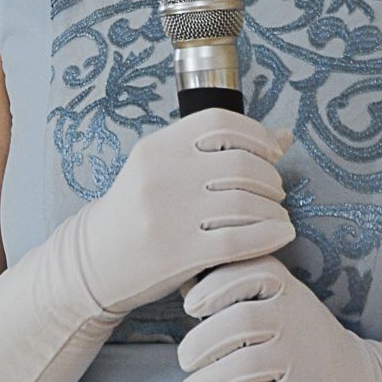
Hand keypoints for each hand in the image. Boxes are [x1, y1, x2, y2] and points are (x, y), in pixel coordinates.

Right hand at [74, 108, 294, 314]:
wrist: (96, 259)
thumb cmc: (137, 210)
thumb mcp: (163, 169)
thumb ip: (217, 151)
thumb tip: (285, 136)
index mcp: (157, 146)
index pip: (220, 122)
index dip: (257, 134)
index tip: (272, 152)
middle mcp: (162, 174)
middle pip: (241, 164)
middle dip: (271, 178)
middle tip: (275, 191)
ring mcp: (169, 214)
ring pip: (245, 203)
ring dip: (274, 209)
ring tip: (276, 216)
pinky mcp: (178, 253)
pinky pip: (239, 240)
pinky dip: (270, 235)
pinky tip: (279, 235)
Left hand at [175, 255, 379, 381]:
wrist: (352, 374)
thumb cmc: (291, 328)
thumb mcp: (273, 296)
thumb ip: (231, 284)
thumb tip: (181, 280)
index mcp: (285, 285)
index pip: (247, 274)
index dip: (213, 287)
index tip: (189, 306)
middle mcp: (296, 316)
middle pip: (239, 322)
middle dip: (200, 342)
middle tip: (184, 360)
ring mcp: (302, 355)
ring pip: (244, 365)